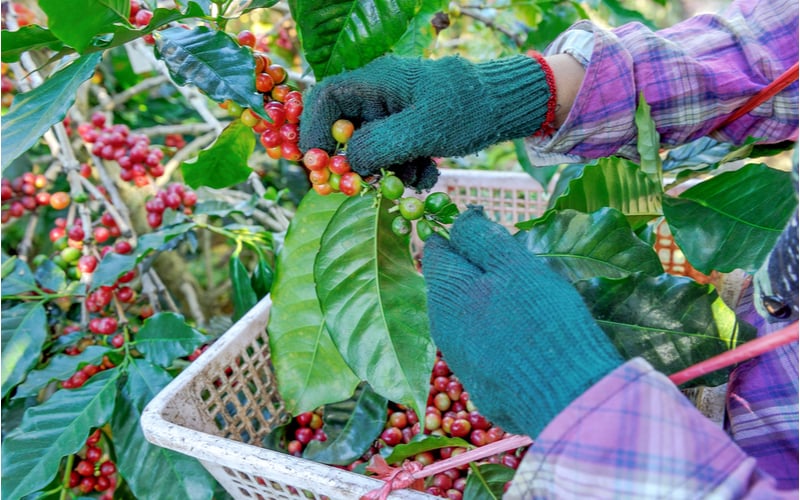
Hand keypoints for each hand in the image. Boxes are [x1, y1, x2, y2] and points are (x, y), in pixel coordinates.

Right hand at [299, 54, 553, 189]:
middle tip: (366, 185)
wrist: (504, 108)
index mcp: (376, 81)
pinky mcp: (408, 133)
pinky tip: (428, 174)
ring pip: (371, 151)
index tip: (316, 163)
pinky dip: (406, 172)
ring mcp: (394, 116)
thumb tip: (349, 164)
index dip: (313, 130)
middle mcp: (379, 97)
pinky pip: (393, 158)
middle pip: (345, 130)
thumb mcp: (423, 128)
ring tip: (414, 178)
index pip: (325, 98)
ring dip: (388, 173)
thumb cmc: (466, 108)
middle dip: (357, 162)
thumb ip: (381, 145)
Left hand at [422, 207, 622, 436]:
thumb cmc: (541, 321)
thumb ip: (482, 238)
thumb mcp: (516, 266)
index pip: (438, 250)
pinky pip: (481, 345)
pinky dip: (497, 334)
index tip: (492, 237)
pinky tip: (525, 337)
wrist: (564, 397)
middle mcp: (441, 325)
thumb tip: (459, 218)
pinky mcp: (478, 382)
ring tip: (526, 304)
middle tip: (518, 272)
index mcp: (446, 290)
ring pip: (466, 315)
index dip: (462, 237)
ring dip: (487, 303)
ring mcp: (457, 357)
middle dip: (477, 272)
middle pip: (452, 284)